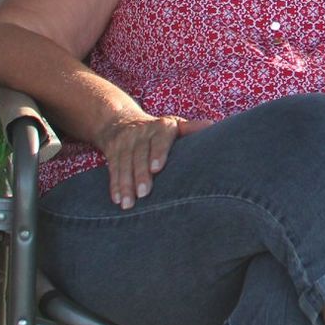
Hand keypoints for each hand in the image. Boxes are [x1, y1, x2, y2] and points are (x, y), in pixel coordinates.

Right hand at [94, 110, 212, 208]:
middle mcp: (141, 133)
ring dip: (125, 185)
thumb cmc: (160, 130)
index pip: (159, 139)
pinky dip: (114, 185)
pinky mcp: (112, 153)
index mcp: (161, 127)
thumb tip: (211, 126)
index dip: (157, 153)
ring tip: (128, 203)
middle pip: (139, 155)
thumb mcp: (175, 125)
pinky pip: (113, 169)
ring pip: (124, 164)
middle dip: (140, 175)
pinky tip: (117, 199)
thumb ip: (190, 128)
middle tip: (143, 193)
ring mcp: (125, 143)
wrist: (122, 121)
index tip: (157, 169)